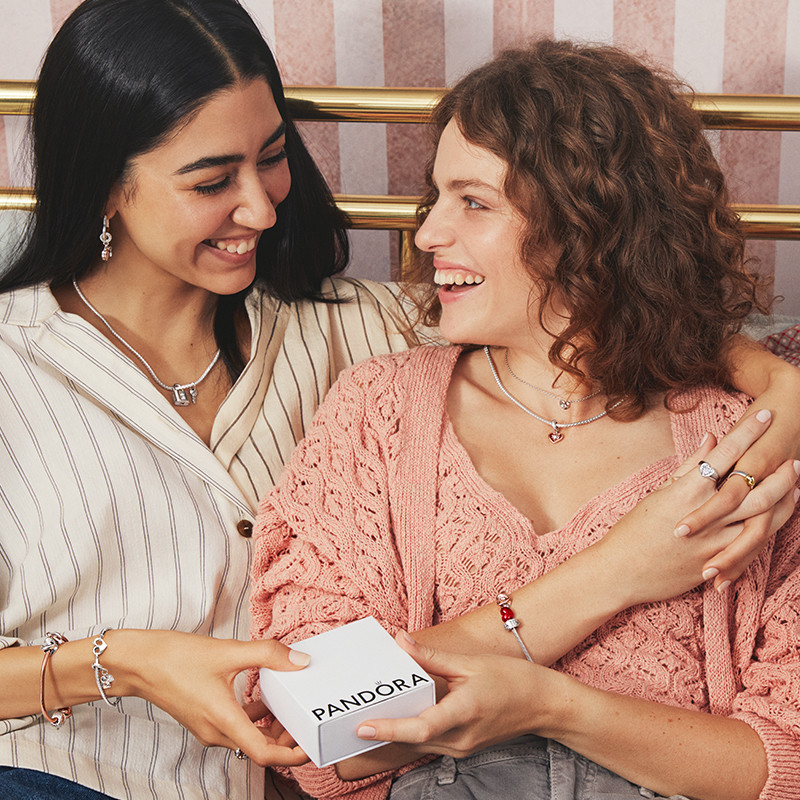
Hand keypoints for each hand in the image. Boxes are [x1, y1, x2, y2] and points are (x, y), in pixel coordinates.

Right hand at [115, 630, 310, 766]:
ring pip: (247, 736)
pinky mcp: (203, 718)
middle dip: (285, 738)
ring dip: (270, 726)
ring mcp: (207, 727)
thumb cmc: (176, 657)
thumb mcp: (229, 651)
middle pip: (259, 747)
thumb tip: (300, 661)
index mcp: (222, 721)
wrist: (137, 662)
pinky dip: (253, 717)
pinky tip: (262, 696)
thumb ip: (268, 654)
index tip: (310, 745)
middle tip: (303, 717)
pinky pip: (235, 726)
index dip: (291, 755)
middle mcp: (215, 732)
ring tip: (288, 704)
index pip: (264, 753)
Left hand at [356, 632, 550, 757]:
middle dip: (383, 732)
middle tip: (350, 721)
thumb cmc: (511, 679)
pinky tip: (398, 718)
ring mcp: (462, 748)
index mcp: (464, 712)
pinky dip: (412, 733)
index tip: (363, 726)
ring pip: (420, 745)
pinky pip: (430, 744)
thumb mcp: (470, 662)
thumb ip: (431, 656)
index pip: (420, 728)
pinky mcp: (463, 749)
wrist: (543, 705)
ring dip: (395, 734)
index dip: (389, 728)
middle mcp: (461, 738)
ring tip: (367, 719)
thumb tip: (400, 640)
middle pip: (413, 740)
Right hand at [594, 411, 798, 605]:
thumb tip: (712, 439)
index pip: (725, 453)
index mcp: (686, 490)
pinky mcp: (719, 562)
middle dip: (779, 470)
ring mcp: (715, 540)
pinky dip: (770, 529)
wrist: (621, 571)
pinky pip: (753, 545)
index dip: (748, 432)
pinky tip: (778, 517)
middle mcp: (705, 513)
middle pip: (755, 486)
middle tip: (793, 456)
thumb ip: (690, 467)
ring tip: (795, 486)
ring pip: (763, 517)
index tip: (764, 415)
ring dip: (784, 500)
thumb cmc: (633, 530)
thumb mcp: (659, 493)